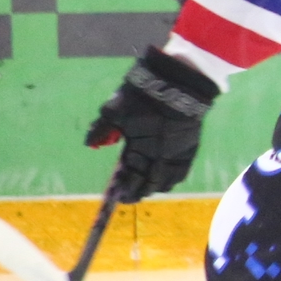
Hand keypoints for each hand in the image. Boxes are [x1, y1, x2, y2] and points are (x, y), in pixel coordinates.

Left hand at [84, 47, 218, 198]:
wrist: (177, 84)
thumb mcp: (115, 110)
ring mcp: (177, 154)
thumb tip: (89, 144)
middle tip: (129, 197)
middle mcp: (160, 157)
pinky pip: (182, 172)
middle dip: (138, 192)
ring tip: (148, 189)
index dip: (123, 188)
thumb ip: (101, 129)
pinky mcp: (190, 148)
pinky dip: (172, 179)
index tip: (117, 196)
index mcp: (140, 149)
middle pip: (149, 183)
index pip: (131, 177)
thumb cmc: (142, 97)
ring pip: (167, 181)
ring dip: (155, 187)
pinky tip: (167, 179)